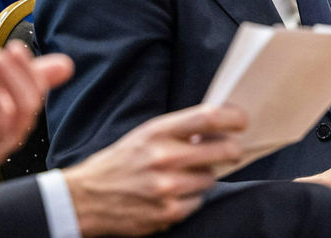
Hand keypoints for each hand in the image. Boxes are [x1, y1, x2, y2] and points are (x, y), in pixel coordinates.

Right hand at [63, 103, 245, 235]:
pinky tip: (173, 193)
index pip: (209, 117)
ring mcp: (168, 187)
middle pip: (225, 150)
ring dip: (204, 176)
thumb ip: (179, 129)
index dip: (234, 117)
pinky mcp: (169, 212)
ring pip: (212, 178)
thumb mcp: (146, 134)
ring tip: (182, 175)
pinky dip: (192, 198)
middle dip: (232, 150)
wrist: (87, 198)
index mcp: (159, 131)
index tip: (242, 121)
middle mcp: (165, 157)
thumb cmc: (122, 162)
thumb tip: (219, 125)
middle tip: (229, 151)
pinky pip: (199, 201)